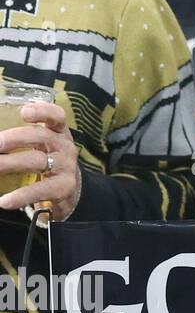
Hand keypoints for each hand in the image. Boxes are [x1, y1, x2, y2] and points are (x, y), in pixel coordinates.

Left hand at [0, 101, 81, 220]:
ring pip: (38, 161)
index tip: (24, 112)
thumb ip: (20, 139)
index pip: (56, 116)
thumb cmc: (47, 162)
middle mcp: (64, 147)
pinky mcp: (64, 187)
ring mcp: (66, 167)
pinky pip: (41, 189)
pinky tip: (4, 201)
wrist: (70, 191)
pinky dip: (21, 196)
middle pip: (42, 136)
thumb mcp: (40, 146)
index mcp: (58, 133)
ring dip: (11, 163)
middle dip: (15, 138)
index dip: (42, 111)